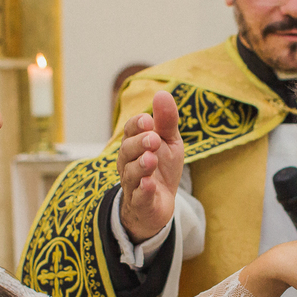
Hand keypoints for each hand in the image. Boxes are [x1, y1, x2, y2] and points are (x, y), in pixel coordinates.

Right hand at [117, 91, 183, 242]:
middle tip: (153, 139)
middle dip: (139, 143)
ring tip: (151, 159)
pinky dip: (144, 190)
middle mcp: (129, 163)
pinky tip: (149, 184)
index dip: (137, 125)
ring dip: (141, 165)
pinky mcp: (140, 204)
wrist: (161, 203)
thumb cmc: (163, 168)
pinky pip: (138, 197)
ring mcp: (132, 184)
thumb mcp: (169, 142)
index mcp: (135, 144)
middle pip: (127, 150)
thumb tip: (162, 93)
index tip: (148, 121)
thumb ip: (166, 121)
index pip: (130, 130)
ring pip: (131, 173)